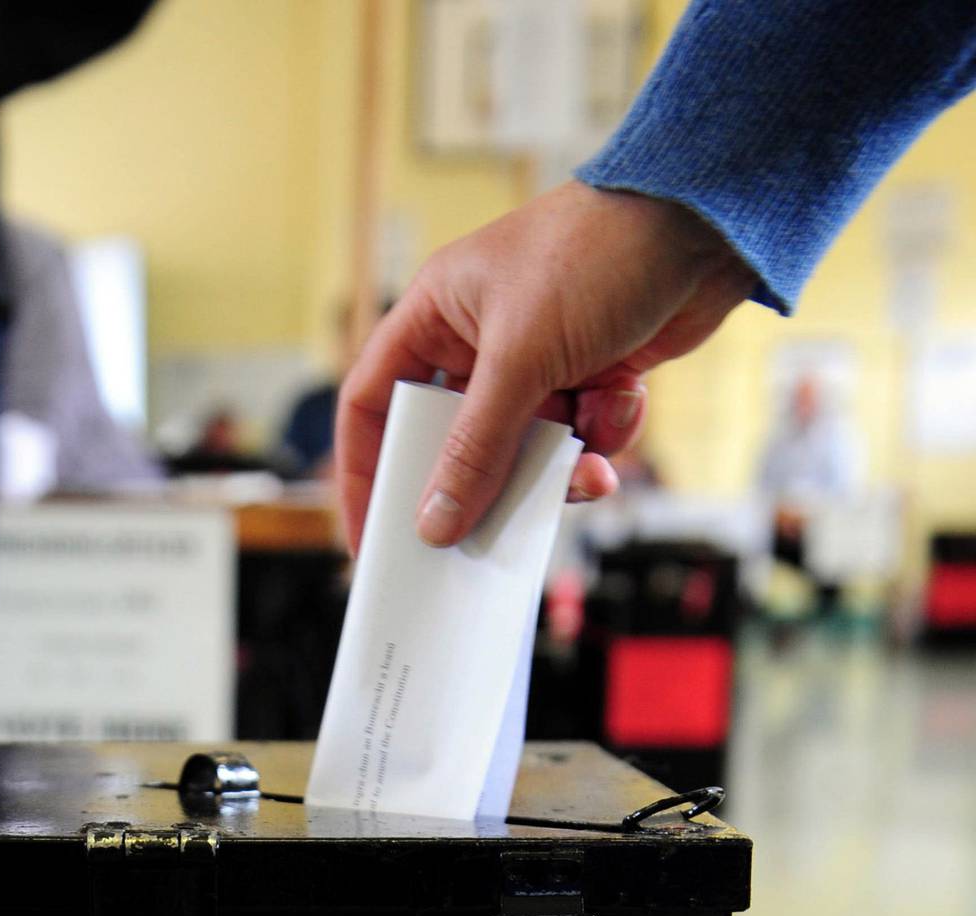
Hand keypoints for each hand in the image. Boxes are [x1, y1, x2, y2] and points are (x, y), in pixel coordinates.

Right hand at [336, 182, 753, 551]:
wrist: (708, 220)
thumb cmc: (598, 253)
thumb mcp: (521, 359)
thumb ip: (474, 450)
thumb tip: (434, 524)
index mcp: (435, 315)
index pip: (373, 404)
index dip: (366, 473)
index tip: (372, 538)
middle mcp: (478, 342)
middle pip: (451, 444)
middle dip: (479, 484)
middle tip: (482, 535)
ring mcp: (535, 363)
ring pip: (521, 455)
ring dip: (554, 469)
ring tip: (584, 467)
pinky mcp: (587, 378)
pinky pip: (575, 442)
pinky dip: (600, 437)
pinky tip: (621, 402)